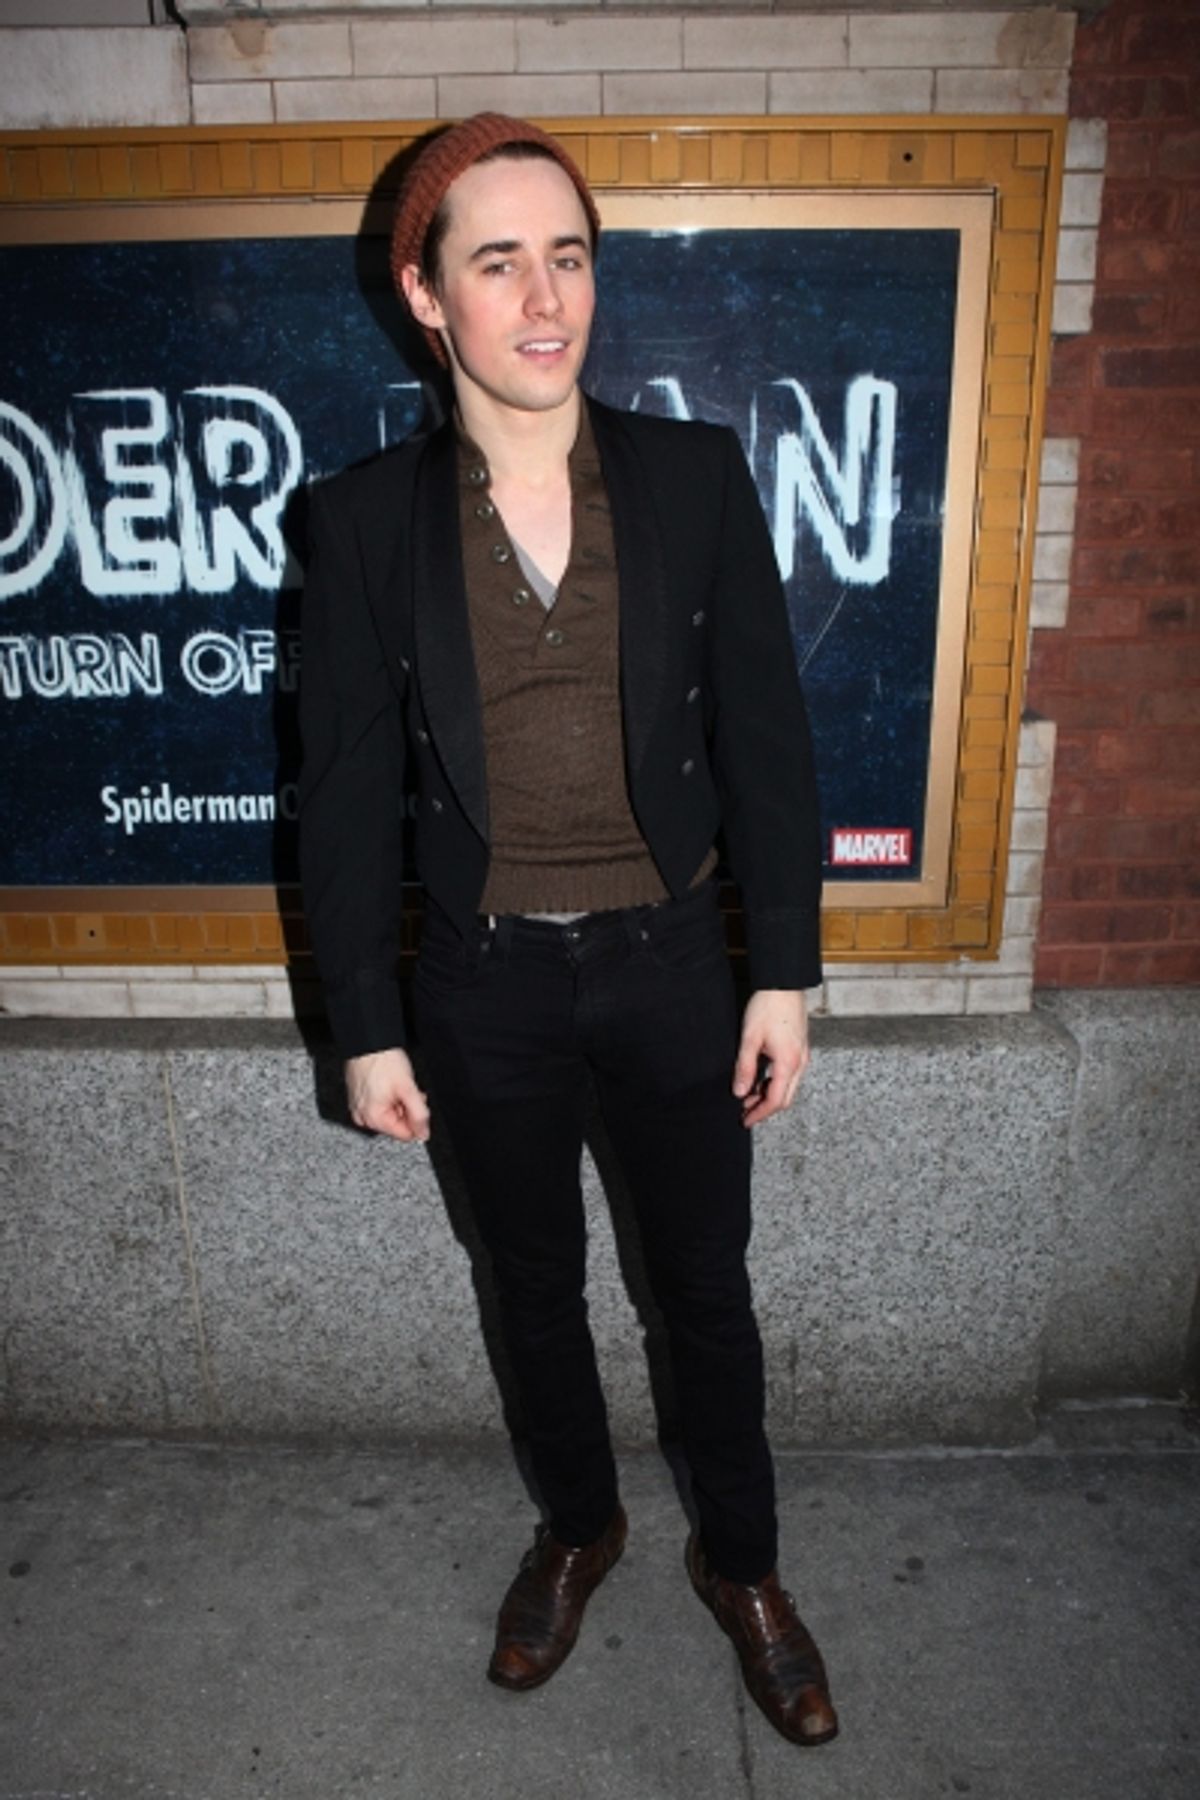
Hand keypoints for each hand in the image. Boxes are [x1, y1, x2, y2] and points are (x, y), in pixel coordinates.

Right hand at [345, 1047, 430, 1142]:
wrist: (368, 1042)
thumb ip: (419, 1114)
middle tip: (409, 1090)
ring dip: (399, 1102)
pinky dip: (389, 1097)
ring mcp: (359, 1108)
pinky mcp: (359, 1098)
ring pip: (389, 1114)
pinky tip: (390, 1083)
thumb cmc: (384, 1062)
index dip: (417, 1119)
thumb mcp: (408, 1089)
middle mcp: (363, 1118)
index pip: (405, 1134)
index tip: (418, 1102)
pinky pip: (379, 1105)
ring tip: (400, 1084)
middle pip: (396, 1124)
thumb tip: (423, 1134)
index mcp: (373, 1119)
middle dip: (407, 1109)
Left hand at [732, 990, 809, 1126]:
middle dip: (765, 1109)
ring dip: (769, 1095)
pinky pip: (790, 1075)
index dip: (760, 1113)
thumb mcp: (750, 1038)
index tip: (746, 1120)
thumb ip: (745, 1068)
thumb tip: (739, 1092)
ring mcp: (802, 1055)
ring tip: (748, 1097)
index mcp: (788, 1062)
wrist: (784, 983)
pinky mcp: (800, 1048)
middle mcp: (800, 1062)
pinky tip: (760, 1080)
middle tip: (745, 1113)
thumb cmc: (768, 1006)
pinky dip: (775, 1083)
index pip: (776, 1099)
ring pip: (788, 1087)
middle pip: (785, 1098)